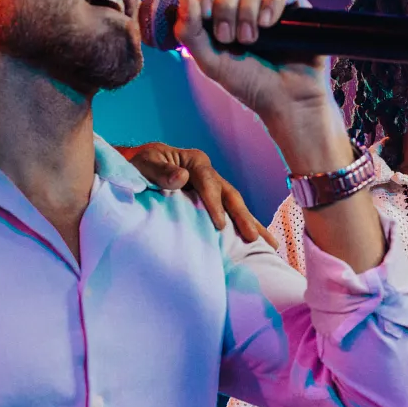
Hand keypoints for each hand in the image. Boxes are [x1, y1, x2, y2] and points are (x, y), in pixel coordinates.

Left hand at [117, 142, 276, 244]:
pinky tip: (261, 242)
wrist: (137, 168)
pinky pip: (231, 214)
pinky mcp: (212, 201)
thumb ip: (161, 171)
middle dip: (243, 217)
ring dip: (253, 224)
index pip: (209, 182)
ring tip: (271, 245)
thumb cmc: (139, 166)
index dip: (215, 203)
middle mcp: (209, 173)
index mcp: (195, 161)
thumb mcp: (145, 164)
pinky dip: (245, 226)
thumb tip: (181, 177)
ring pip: (237, 205)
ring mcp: (213, 187)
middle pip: (230, 195)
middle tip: (253, 237)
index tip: (219, 224)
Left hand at [179, 0, 353, 176]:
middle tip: (229, 37)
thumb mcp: (210, 62)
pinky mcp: (298, 9)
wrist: (285, 102)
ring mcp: (273, 4)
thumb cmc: (248, 84)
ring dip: (247, 9)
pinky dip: (273, 1)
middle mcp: (248, 4)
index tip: (206, 18)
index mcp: (223, 12)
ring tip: (251, 39)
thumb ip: (189, 31)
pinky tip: (268, 23)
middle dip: (226, 6)